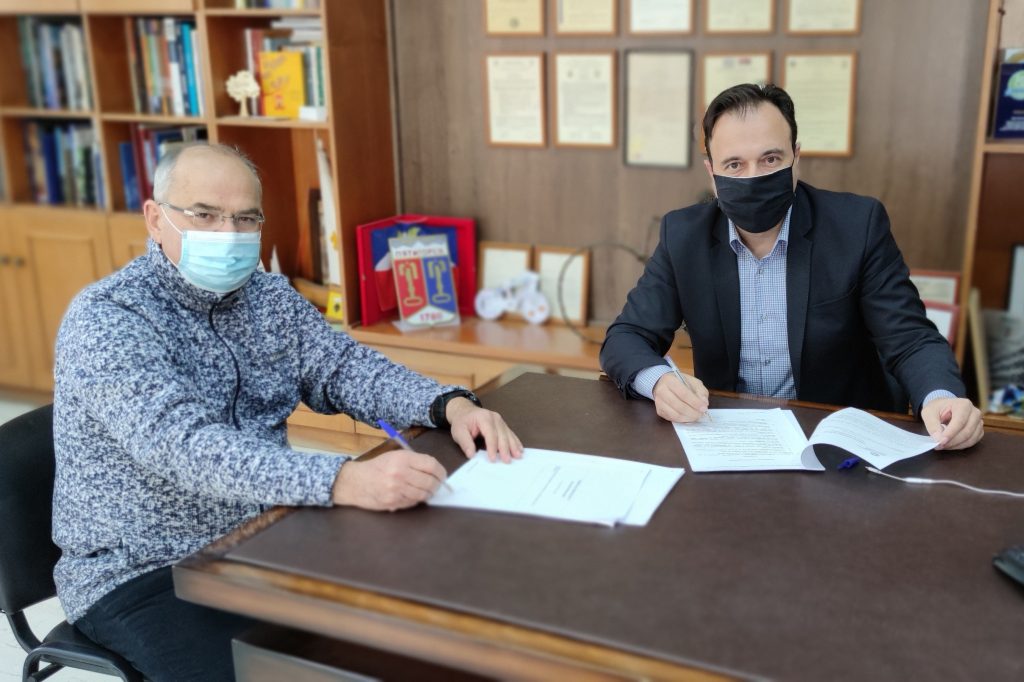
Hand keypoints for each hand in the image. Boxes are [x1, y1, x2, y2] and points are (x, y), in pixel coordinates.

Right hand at [331, 449, 447, 510]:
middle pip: (430, 482)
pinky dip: (416, 500)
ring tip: (427, 491)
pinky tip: (412, 495)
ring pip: (424, 494)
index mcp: (402, 458)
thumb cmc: (377, 467)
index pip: (431, 465)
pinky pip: (413, 502)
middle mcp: (400, 473)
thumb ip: (415, 461)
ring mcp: (397, 489)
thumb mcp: (395, 456)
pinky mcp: (393, 502)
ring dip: (428, 494)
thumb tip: (436, 471)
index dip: (441, 472)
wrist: (356, 482)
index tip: (443, 475)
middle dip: (437, 485)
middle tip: (437, 485)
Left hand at [446, 397, 523, 462]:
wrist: (464, 411)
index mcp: (483, 417)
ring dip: (513, 446)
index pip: (490, 434)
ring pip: (508, 434)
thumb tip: (471, 455)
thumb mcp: (458, 431)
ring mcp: (500, 420)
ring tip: (518, 456)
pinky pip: (510, 433)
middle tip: (507, 461)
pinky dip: (515, 442)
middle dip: (505, 449)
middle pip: (502, 434)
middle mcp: (494, 418)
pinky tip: (519, 449)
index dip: (492, 447)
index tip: (493, 459)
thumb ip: (465, 443)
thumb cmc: (462, 421)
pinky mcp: (502, 424)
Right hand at [653, 371, 708, 422]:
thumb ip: (700, 390)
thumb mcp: (692, 381)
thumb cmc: (679, 382)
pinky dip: (682, 420)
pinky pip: (672, 419)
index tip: (704, 408)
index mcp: (670, 381)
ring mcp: (659, 402)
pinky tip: (688, 417)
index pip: (684, 394)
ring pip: (675, 415)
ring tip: (696, 416)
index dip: (695, 402)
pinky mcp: (659, 411)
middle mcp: (662, 391)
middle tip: (701, 414)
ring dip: (688, 418)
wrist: (663, 383)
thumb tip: (704, 403)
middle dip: (693, 412)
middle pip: (679, 406)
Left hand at [921, 397, 983, 450]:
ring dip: (956, 445)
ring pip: (970, 439)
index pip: (959, 421)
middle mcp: (975, 413)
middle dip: (952, 441)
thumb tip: (938, 439)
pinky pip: (972, 442)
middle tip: (939, 446)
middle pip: (967, 431)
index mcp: (963, 404)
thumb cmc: (937, 408)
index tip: (940, 442)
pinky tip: (950, 445)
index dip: (950, 433)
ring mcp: (979, 422)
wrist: (944, 407)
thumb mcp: (929, 412)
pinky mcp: (979, 431)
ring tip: (943, 446)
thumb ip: (932, 425)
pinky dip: (960, 446)